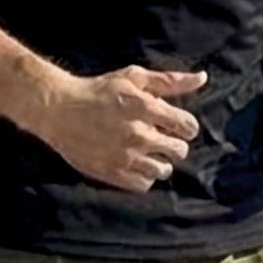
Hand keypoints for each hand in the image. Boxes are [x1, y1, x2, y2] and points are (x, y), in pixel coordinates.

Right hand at [38, 64, 204, 190]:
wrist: (59, 110)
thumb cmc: (98, 90)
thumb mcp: (133, 78)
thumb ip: (169, 80)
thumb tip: (203, 78)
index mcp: (147, 108)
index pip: (188, 126)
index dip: (185, 126)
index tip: (175, 125)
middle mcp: (139, 134)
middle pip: (179, 151)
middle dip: (173, 144)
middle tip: (159, 138)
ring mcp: (126, 156)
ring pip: (163, 170)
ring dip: (159, 162)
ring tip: (146, 153)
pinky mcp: (113, 172)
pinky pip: (144, 184)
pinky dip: (143, 176)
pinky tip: (134, 163)